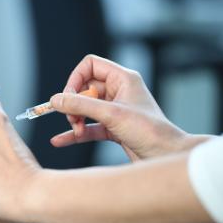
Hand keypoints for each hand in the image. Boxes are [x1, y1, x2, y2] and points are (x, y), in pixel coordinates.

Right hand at [50, 55, 209, 160]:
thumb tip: (56, 100)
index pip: (91, 66)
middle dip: (74, 104)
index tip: (68, 97)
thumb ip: (81, 105)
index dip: (75, 78)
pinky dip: (75, 133)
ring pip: (85, 109)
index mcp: (123, 79)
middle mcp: (118, 92)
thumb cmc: (150, 131)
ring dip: (75, 119)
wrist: (166, 156)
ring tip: (75, 129)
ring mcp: (115, 110)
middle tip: (72, 117)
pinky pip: (88, 127)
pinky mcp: (113, 128)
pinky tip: (60, 141)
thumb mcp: (112, 115)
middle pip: (84, 89)